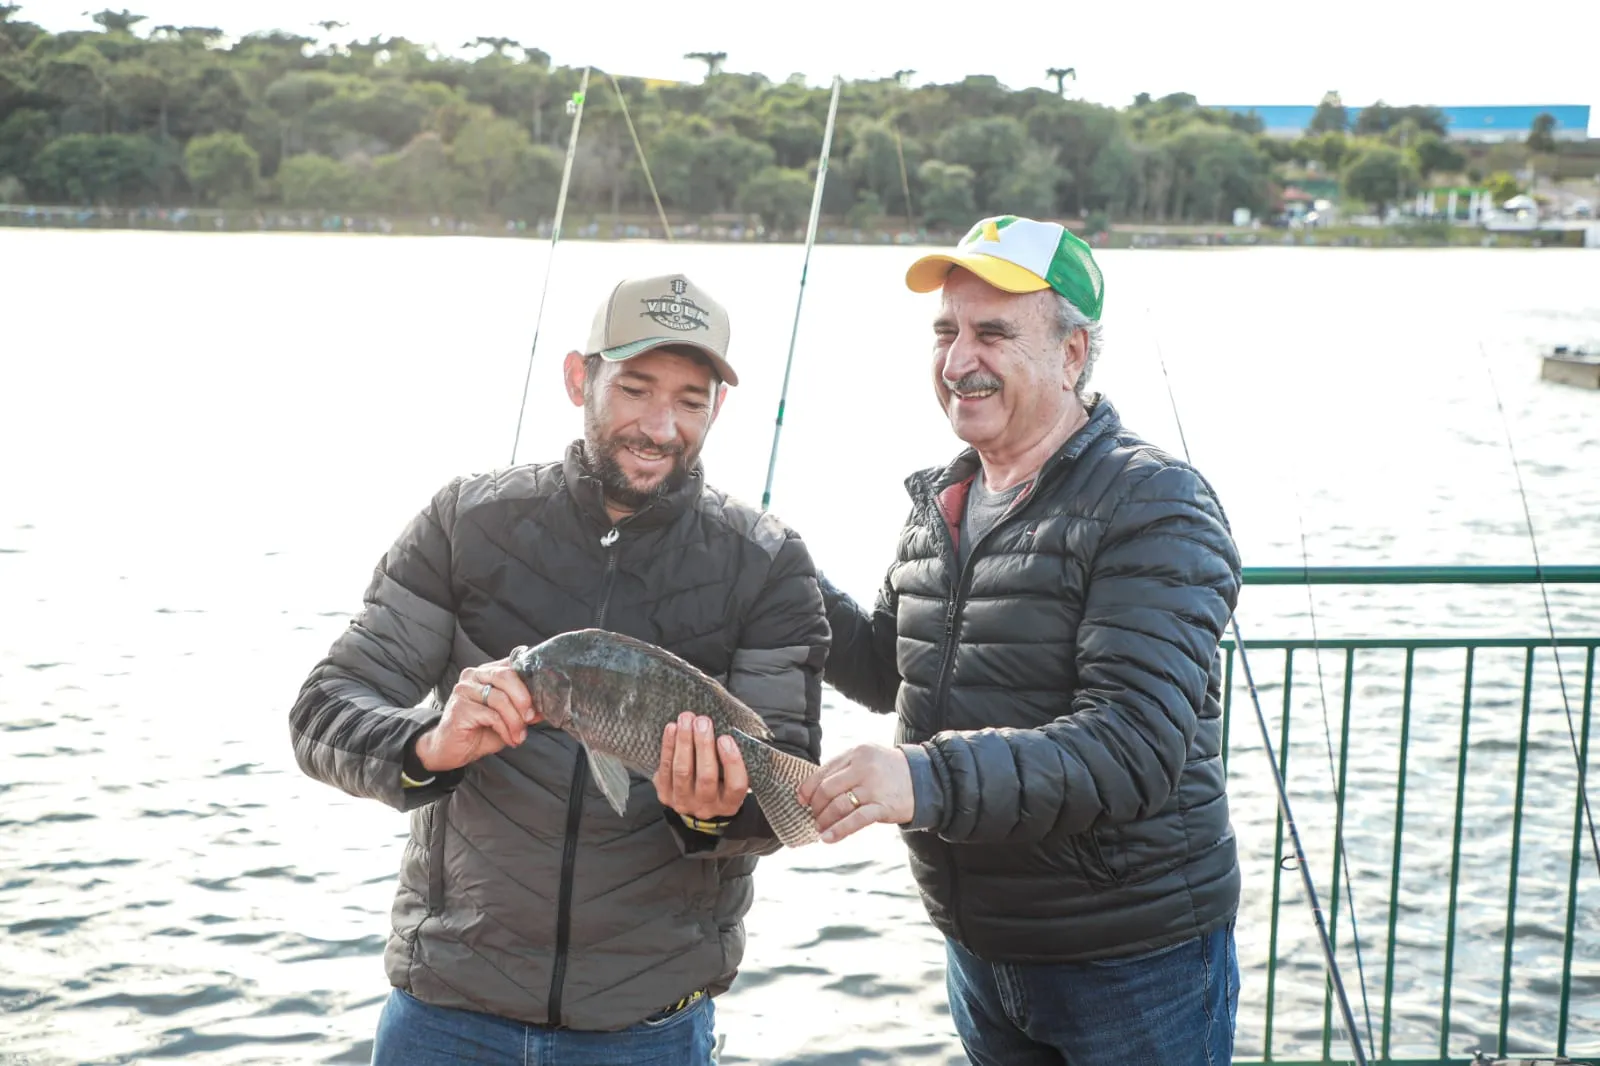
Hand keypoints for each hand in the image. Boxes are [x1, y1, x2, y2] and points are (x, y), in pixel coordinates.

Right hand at [414, 658, 541, 773]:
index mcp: (487, 672)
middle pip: (507, 675)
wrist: (451, 750)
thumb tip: (545, 707)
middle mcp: (474, 676)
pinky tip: (509, 739)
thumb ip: (524, 709)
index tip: (543, 698)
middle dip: (524, 698)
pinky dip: (505, 729)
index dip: (531, 680)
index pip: (513, 664)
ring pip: (500, 698)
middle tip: (531, 718)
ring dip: (515, 720)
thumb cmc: (480, 730)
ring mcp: (464, 690)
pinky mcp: (459, 707)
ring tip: (519, 735)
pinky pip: (491, 715)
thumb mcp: (509, 718)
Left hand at [653, 712, 747, 819]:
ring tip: (686, 719)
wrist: (694, 801)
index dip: (731, 761)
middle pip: (706, 777)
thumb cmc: (719, 780)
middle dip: (703, 745)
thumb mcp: (732, 776)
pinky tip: (672, 728)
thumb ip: (734, 759)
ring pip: (682, 771)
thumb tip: (730, 728)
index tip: (725, 738)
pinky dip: (668, 746)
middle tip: (703, 722)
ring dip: (684, 742)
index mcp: (730, 803)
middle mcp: (707, 806)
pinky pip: (665, 768)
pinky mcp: (665, 795)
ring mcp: (684, 802)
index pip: (736, 785)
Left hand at [798, 744, 914, 842]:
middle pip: (827, 790)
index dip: (808, 789)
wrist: (925, 778)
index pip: (823, 772)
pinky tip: (828, 839)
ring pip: (838, 806)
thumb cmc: (889, 770)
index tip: (801, 801)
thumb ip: (844, 768)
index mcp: (856, 753)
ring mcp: (874, 787)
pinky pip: (855, 820)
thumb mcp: (867, 758)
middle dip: (816, 807)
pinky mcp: (883, 806)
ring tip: (819, 829)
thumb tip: (814, 789)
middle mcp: (863, 767)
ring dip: (824, 821)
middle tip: (813, 817)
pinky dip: (838, 831)